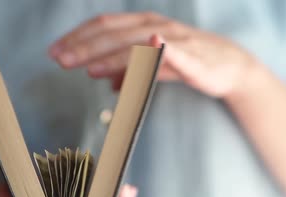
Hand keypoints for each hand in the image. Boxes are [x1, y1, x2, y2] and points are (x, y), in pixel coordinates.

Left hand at [48, 12, 256, 96]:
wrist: (230, 66)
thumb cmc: (189, 62)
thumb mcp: (152, 67)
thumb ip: (129, 71)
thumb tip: (107, 83)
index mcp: (142, 25)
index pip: (103, 26)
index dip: (77, 37)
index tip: (55, 51)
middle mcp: (154, 26)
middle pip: (113, 34)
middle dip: (84, 47)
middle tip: (59, 59)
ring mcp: (172, 39)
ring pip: (134, 44)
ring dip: (109, 55)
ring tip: (87, 67)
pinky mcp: (190, 56)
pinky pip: (168, 55)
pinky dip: (153, 53)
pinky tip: (143, 50)